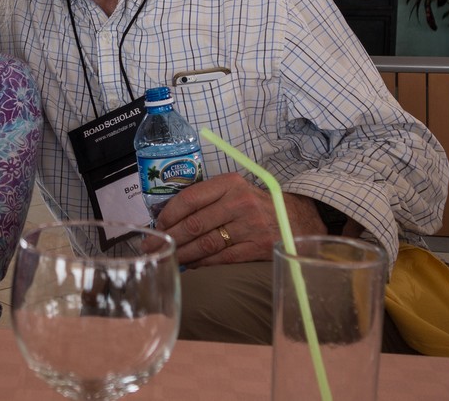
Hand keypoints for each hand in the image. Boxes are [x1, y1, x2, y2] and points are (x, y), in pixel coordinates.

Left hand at [149, 174, 326, 266]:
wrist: (297, 219)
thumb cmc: (256, 204)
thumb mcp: (235, 190)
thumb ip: (207, 198)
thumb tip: (170, 217)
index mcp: (230, 184)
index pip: (190, 198)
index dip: (169, 214)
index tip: (157, 225)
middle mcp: (240, 202)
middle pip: (195, 223)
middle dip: (169, 237)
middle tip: (152, 246)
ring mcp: (251, 226)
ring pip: (206, 243)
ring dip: (183, 253)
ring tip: (169, 257)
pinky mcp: (258, 247)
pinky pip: (222, 258)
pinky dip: (203, 263)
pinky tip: (192, 265)